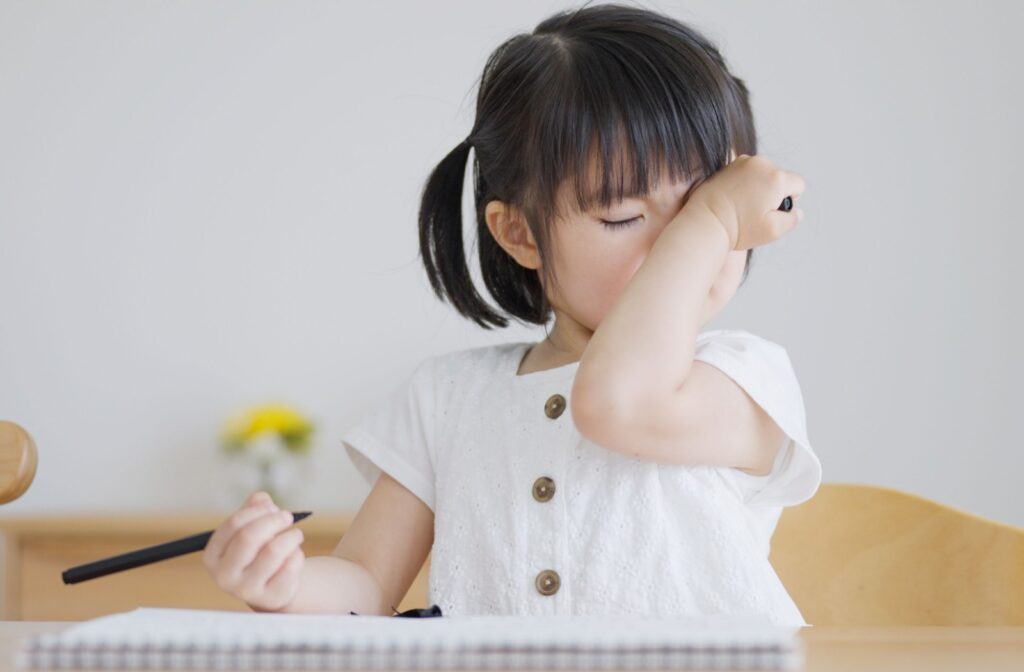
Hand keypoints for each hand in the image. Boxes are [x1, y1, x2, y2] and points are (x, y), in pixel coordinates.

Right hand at [202, 491, 305, 611]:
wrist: (273, 586)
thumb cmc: (259, 550)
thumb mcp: (252, 528)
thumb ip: (254, 508)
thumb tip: (261, 500)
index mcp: (213, 555)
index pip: (233, 525)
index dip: (256, 511)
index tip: (272, 507)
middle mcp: (224, 575)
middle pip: (249, 537)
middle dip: (273, 521)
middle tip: (288, 517)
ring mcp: (245, 590)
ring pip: (274, 550)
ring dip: (290, 536)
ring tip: (295, 535)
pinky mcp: (269, 598)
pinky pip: (290, 566)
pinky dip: (297, 554)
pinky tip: (294, 555)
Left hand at [687, 151, 805, 250]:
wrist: (706, 222)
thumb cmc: (738, 228)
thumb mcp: (773, 231)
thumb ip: (792, 220)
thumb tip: (796, 211)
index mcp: (776, 178)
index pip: (798, 184)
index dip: (790, 200)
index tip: (773, 211)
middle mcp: (761, 163)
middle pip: (780, 177)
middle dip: (773, 193)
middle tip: (756, 211)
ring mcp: (743, 162)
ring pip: (763, 173)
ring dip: (759, 186)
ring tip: (743, 205)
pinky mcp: (729, 164)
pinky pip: (747, 172)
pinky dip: (745, 183)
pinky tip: (734, 198)